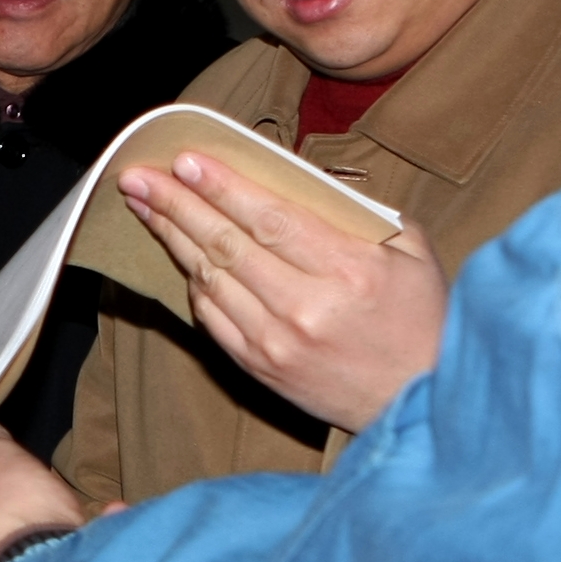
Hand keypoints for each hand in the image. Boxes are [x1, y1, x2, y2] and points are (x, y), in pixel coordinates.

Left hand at [118, 154, 449, 432]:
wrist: (421, 401)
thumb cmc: (421, 318)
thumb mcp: (413, 251)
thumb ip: (359, 213)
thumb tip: (295, 180)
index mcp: (350, 270)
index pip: (269, 218)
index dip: (222, 187)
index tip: (186, 160)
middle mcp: (307, 308)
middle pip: (227, 244)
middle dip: (177, 204)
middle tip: (138, 176)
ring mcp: (278, 342)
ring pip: (211, 279)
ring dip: (173, 238)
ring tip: (145, 206)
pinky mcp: (261, 368)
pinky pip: (212, 318)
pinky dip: (194, 283)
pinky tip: (180, 254)